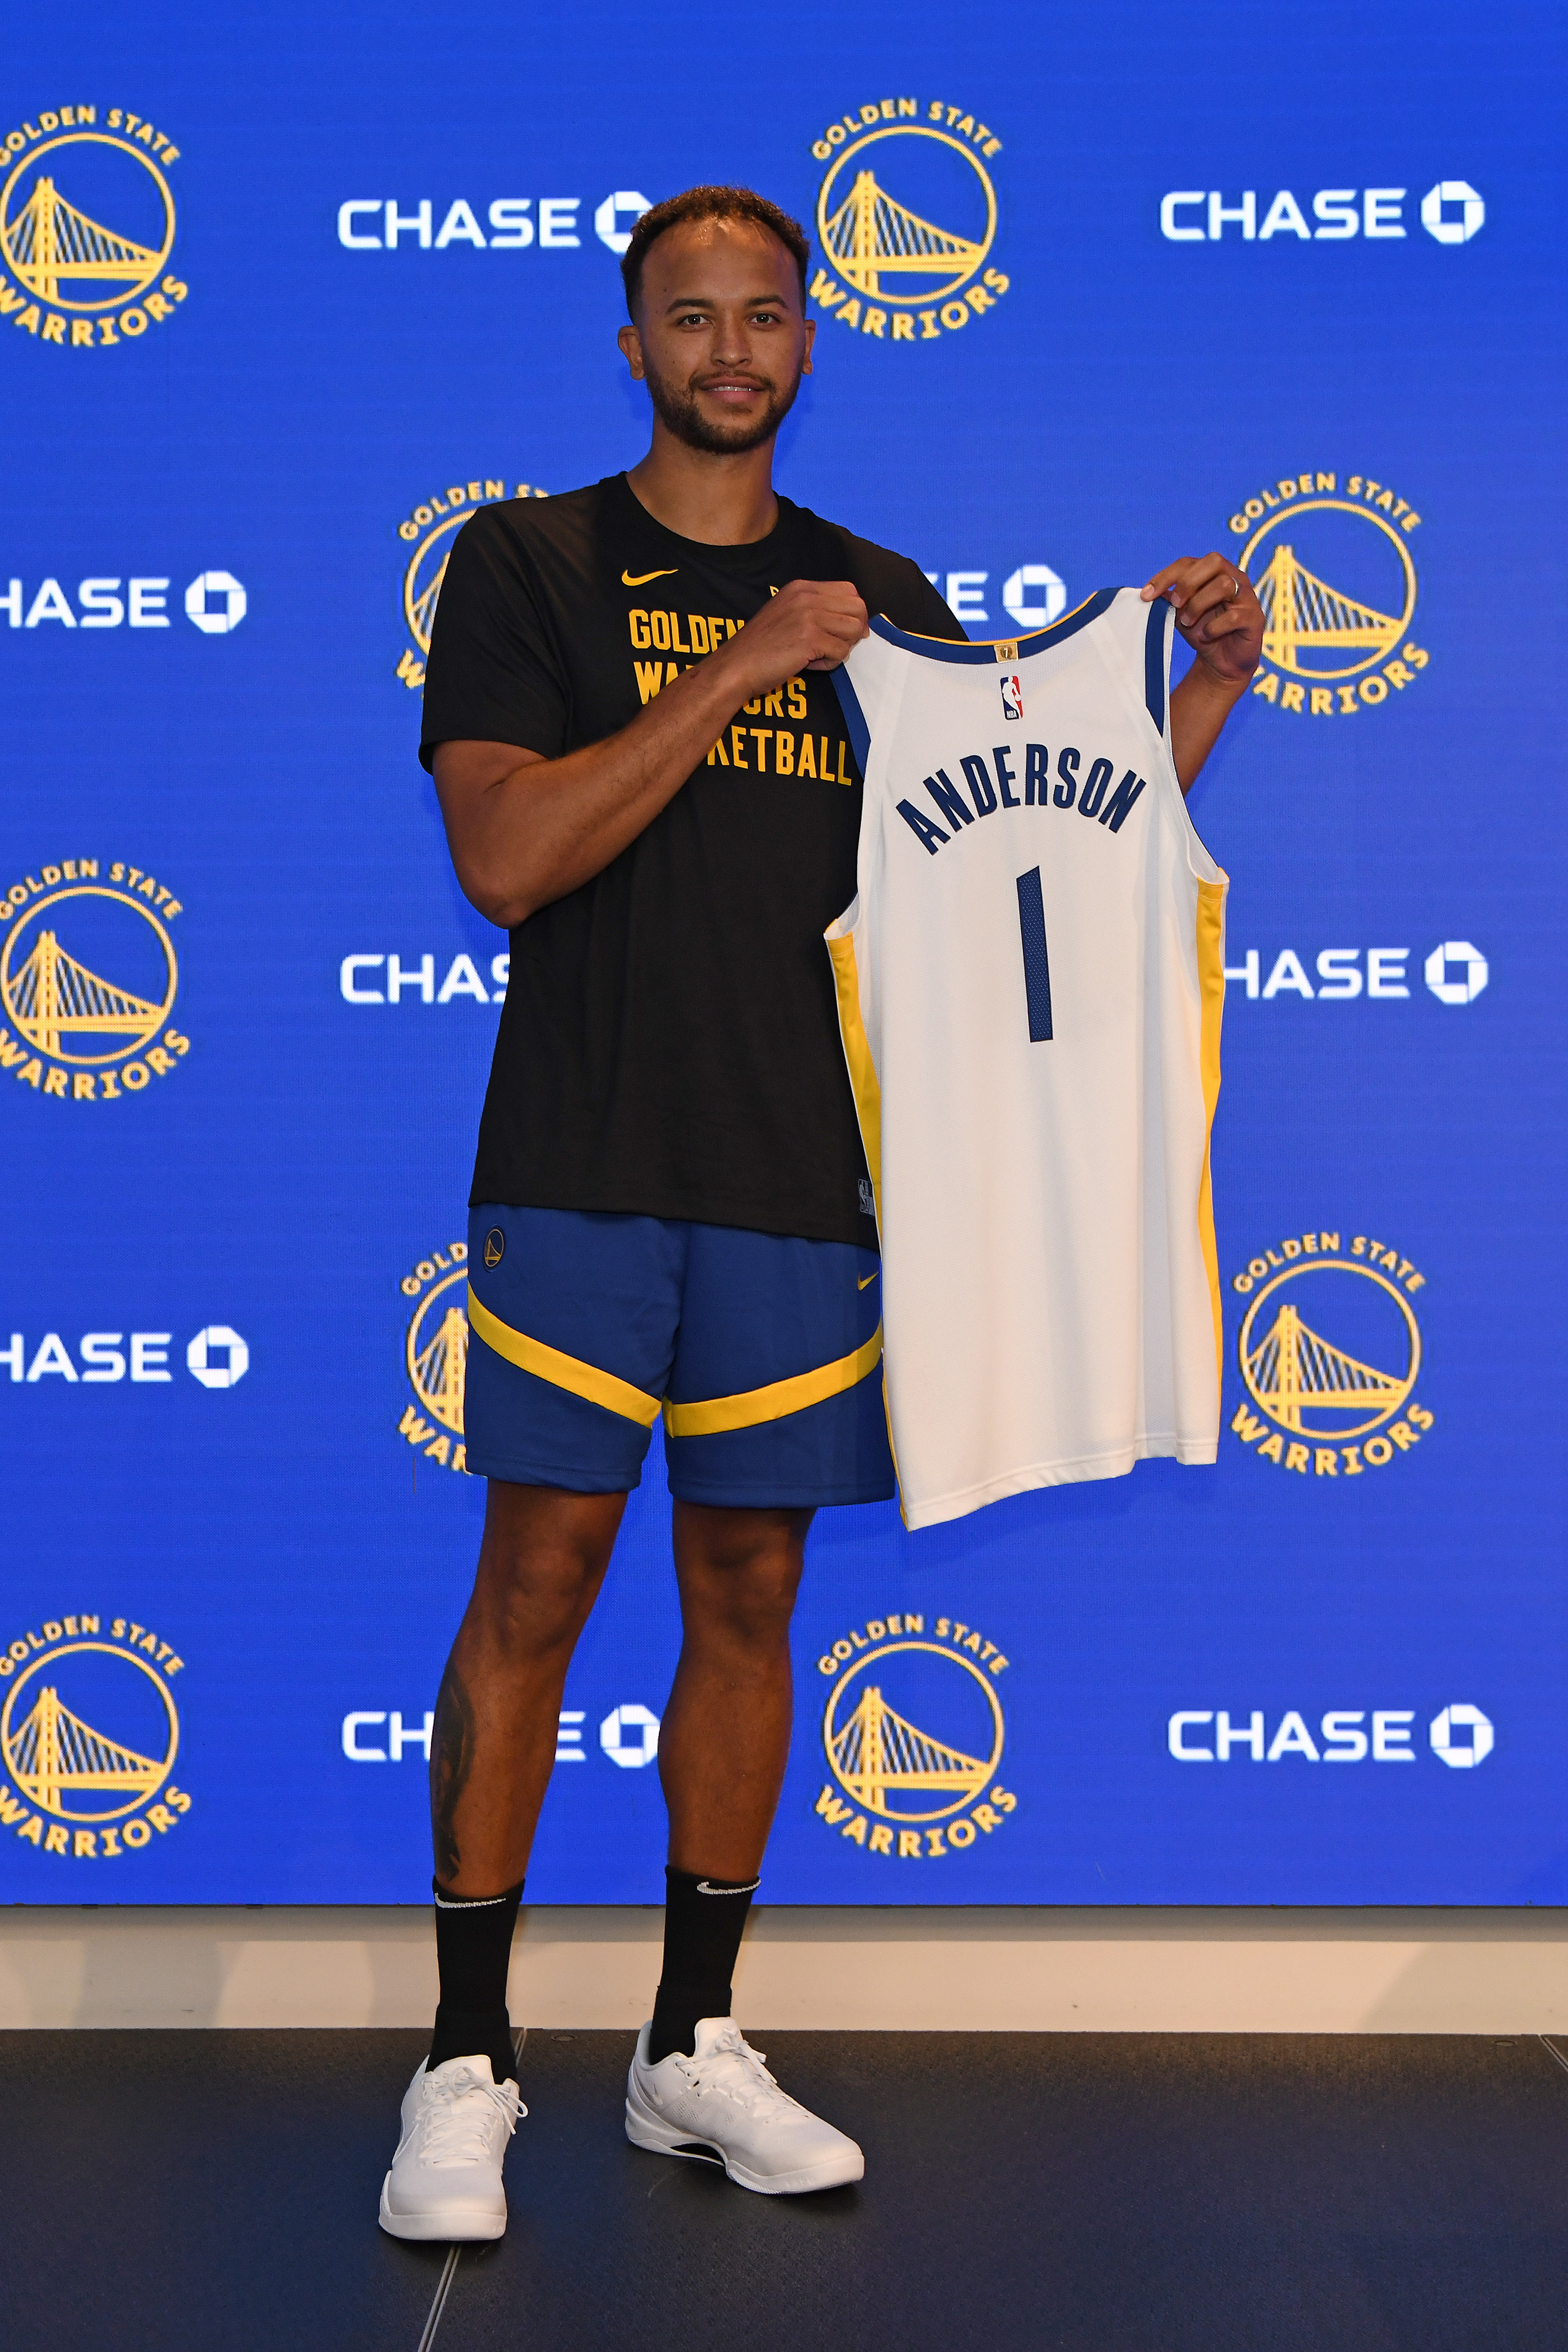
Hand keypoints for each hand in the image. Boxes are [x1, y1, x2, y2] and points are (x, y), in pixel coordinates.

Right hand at [712, 576, 868, 698]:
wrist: (736, 665)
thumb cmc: (760, 646)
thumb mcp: (786, 613)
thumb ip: (814, 609)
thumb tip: (853, 622)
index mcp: (802, 587)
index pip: (849, 590)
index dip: (855, 612)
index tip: (845, 631)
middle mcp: (807, 596)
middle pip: (858, 608)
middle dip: (854, 631)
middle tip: (837, 646)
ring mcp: (808, 616)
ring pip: (854, 629)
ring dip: (842, 647)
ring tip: (821, 655)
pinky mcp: (809, 638)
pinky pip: (841, 652)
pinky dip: (830, 664)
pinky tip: (810, 665)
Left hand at [1141, 553, 1262, 691]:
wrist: (1223, 663)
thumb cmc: (1203, 632)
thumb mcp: (1180, 615)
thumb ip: (1170, 601)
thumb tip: (1152, 592)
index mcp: (1214, 573)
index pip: (1189, 562)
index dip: (1166, 575)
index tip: (1146, 595)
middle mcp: (1234, 579)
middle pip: (1214, 561)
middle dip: (1188, 581)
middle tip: (1175, 603)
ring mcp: (1247, 597)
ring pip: (1224, 585)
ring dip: (1198, 604)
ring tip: (1188, 622)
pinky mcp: (1255, 619)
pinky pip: (1234, 616)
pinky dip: (1214, 627)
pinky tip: (1206, 636)